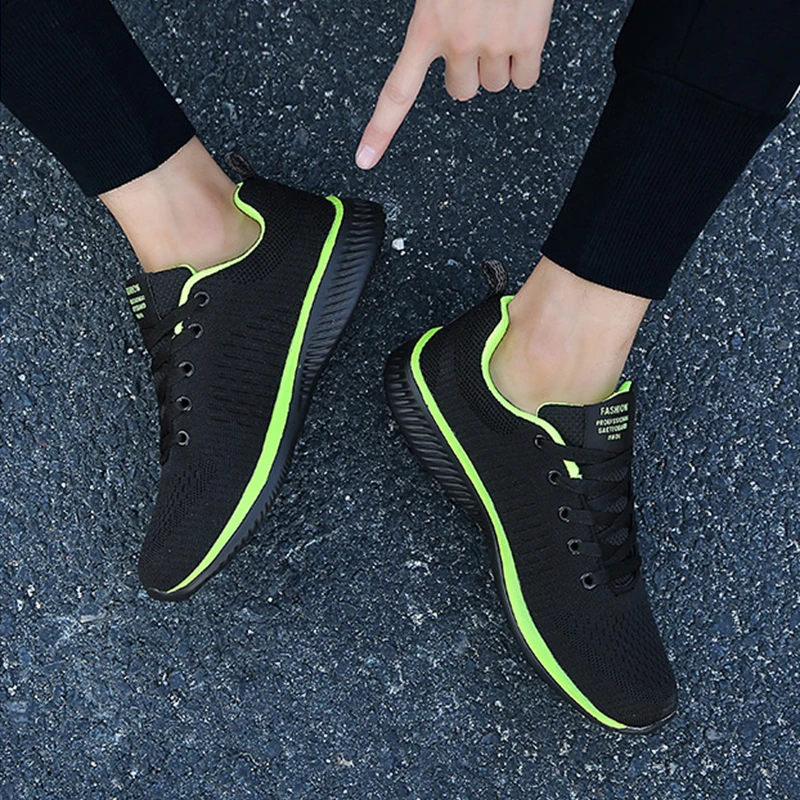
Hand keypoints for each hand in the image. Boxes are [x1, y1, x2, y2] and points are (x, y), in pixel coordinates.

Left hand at [356, 0, 553, 168]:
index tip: (365, 159)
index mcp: (426, 27)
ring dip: (500, 64)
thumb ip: (432, 17)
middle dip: (469, 71)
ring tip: (502, 25)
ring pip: (495, 86)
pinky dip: (527, 63)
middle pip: (461, 92)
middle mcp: (458, 44)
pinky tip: (523, 32)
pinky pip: (527, 79)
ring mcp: (494, 46)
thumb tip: (435, 31)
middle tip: (477, 38)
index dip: (380, 130)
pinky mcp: (528, 41)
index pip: (397, 92)